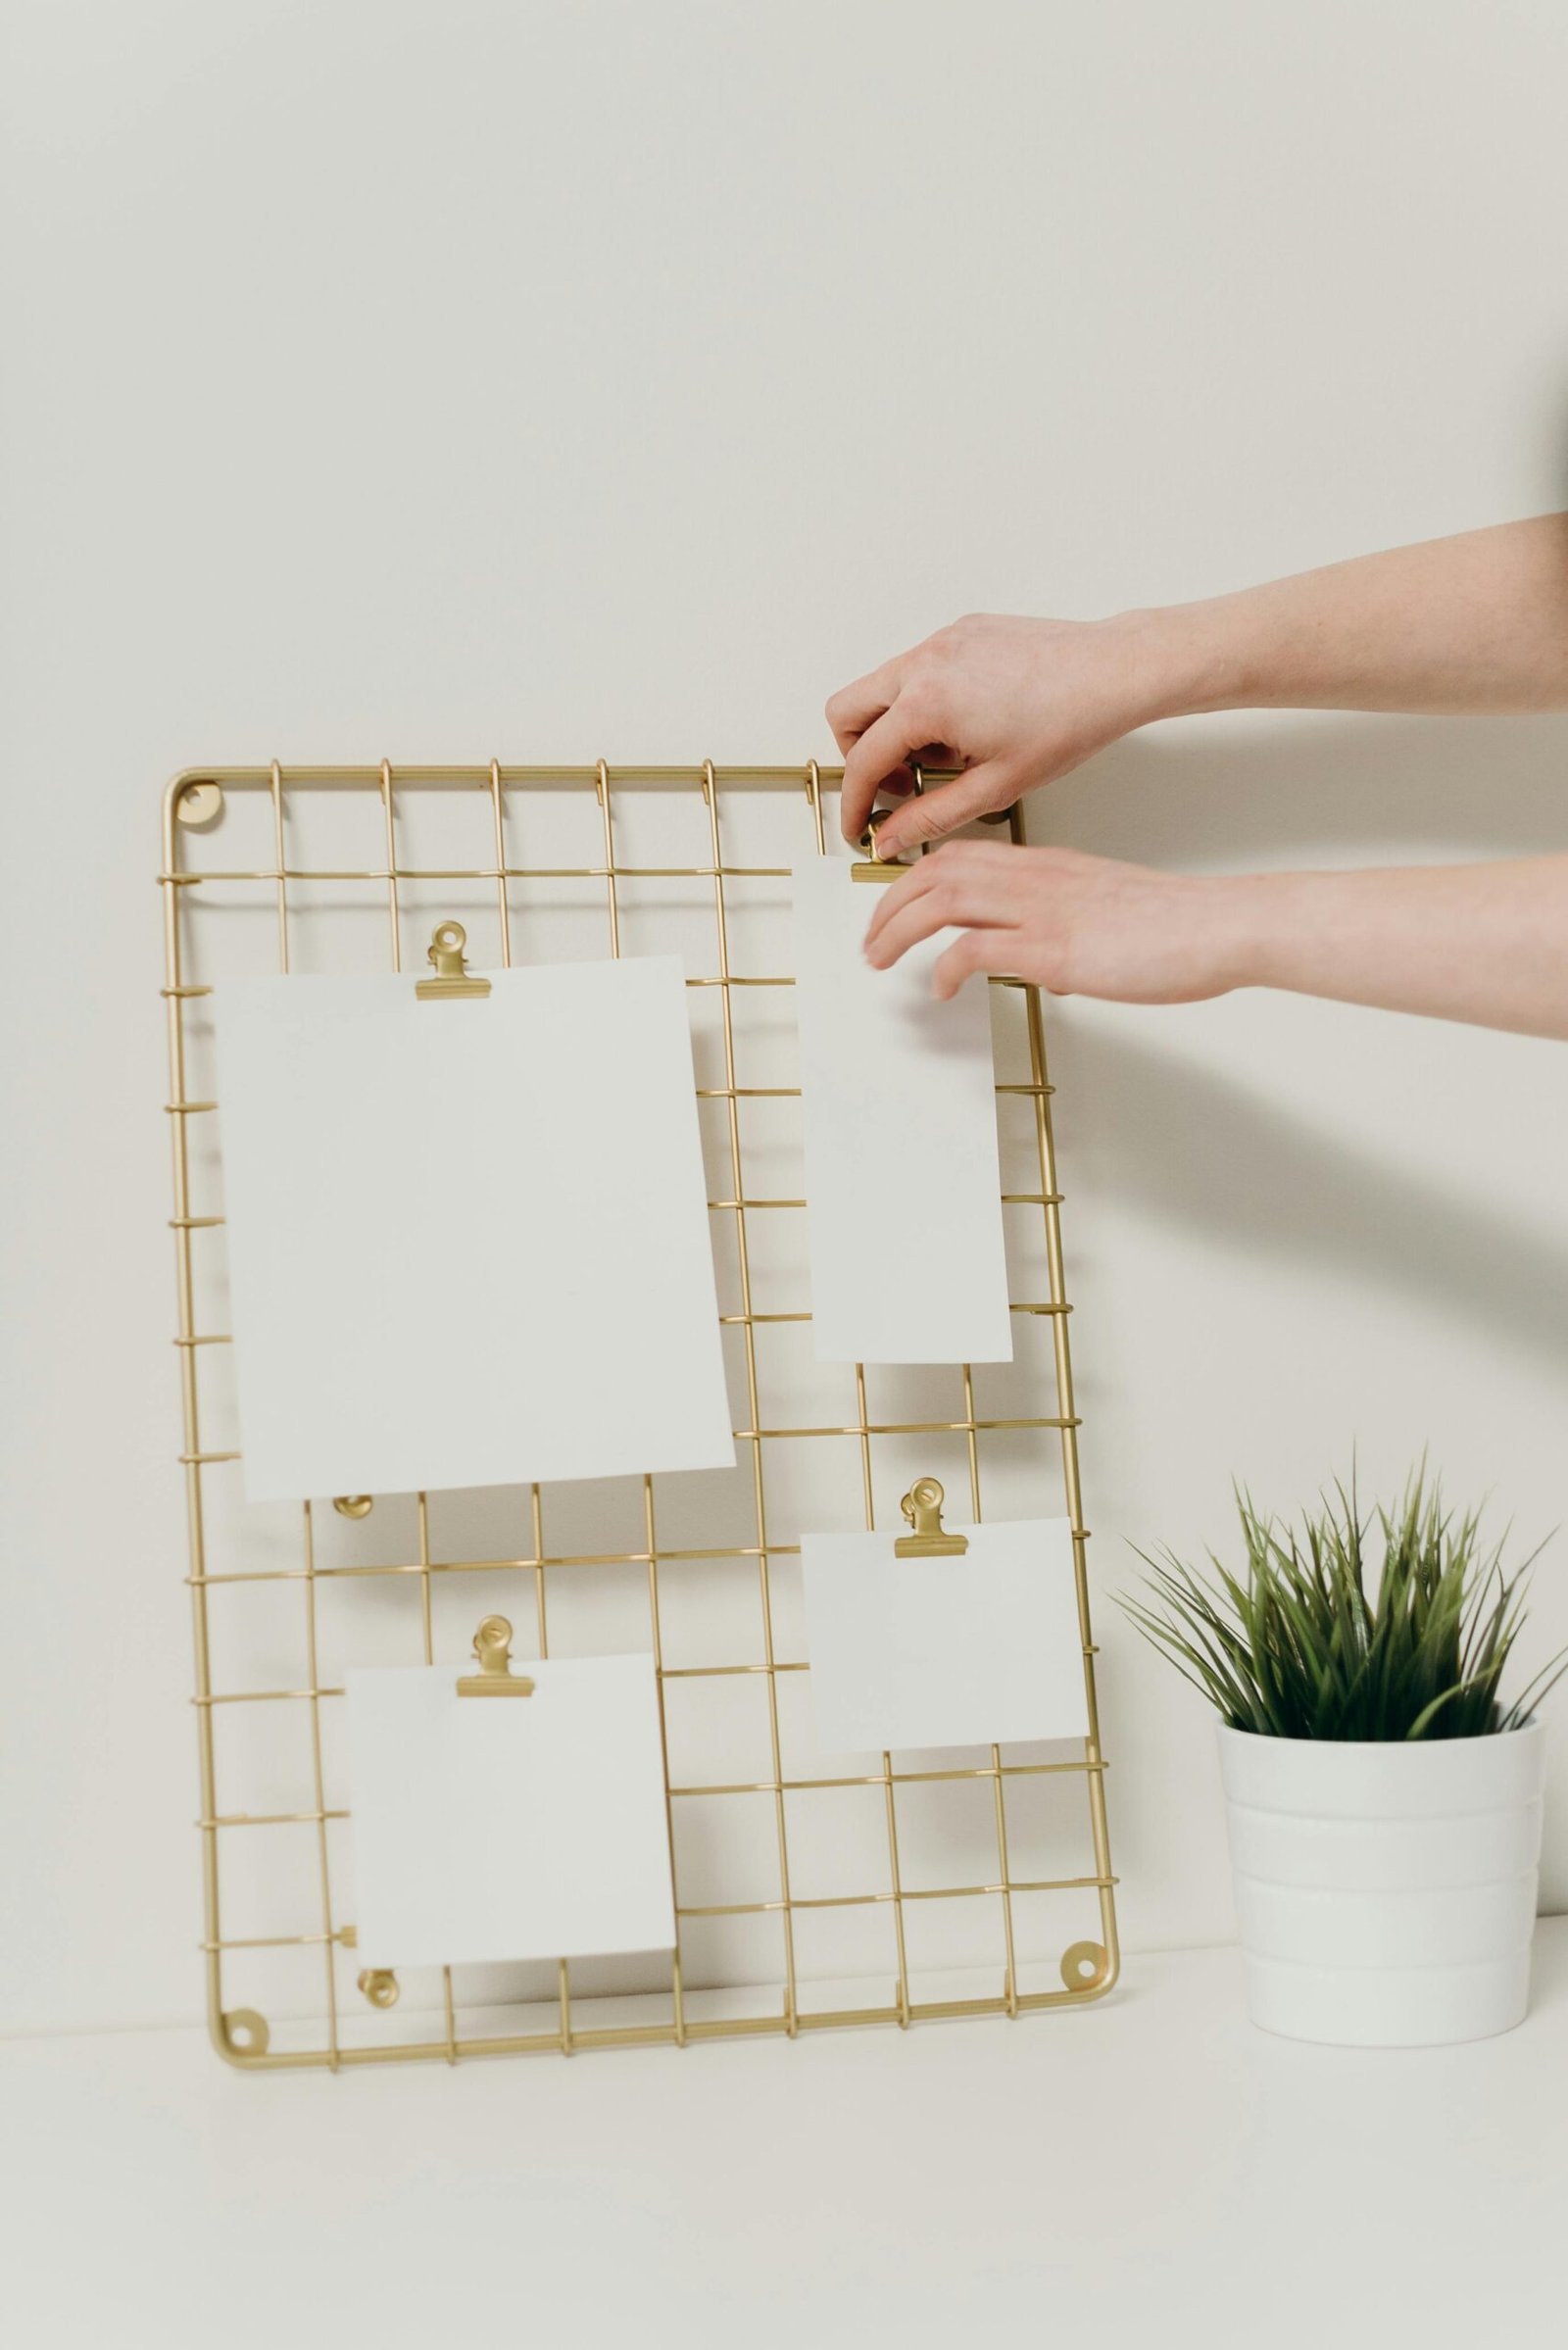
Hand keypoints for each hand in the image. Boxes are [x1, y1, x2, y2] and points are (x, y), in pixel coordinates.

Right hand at [826, 610, 1181, 856]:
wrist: (1111, 672)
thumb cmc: (1067, 722)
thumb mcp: (994, 788)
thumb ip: (930, 816)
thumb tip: (890, 839)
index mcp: (926, 703)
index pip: (862, 761)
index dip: (855, 803)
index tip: (860, 826)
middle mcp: (924, 662)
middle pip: (846, 711)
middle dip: (860, 755)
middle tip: (901, 785)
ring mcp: (941, 641)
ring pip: (881, 687)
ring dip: (895, 728)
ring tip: (948, 755)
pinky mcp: (962, 631)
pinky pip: (918, 668)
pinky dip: (923, 701)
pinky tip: (969, 724)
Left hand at [862, 838, 1248, 1004]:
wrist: (1218, 924)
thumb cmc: (1175, 924)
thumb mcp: (1106, 915)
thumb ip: (1068, 931)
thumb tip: (1047, 969)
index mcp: (1046, 865)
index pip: (961, 856)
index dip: (914, 878)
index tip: (893, 906)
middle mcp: (1035, 879)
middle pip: (936, 873)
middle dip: (889, 905)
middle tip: (870, 941)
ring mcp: (1041, 911)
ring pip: (940, 901)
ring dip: (898, 931)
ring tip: (881, 961)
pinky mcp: (1052, 948)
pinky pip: (974, 947)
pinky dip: (945, 967)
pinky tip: (941, 989)